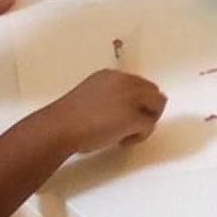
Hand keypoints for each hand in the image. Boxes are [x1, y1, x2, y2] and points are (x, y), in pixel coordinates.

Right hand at [51, 69, 166, 152]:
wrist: (60, 127)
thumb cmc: (68, 118)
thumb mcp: (90, 96)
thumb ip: (108, 96)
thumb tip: (120, 110)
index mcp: (112, 75)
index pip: (139, 84)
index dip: (137, 102)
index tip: (127, 115)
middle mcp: (125, 81)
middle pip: (153, 92)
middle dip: (147, 110)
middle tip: (133, 126)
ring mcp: (131, 98)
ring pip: (157, 106)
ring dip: (146, 121)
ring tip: (126, 133)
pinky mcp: (134, 116)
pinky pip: (150, 125)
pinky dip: (140, 136)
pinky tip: (122, 140)